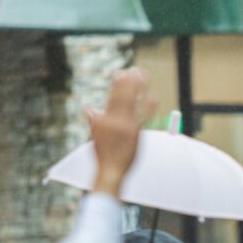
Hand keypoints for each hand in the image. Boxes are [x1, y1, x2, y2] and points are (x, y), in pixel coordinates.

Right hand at [86, 67, 153, 198]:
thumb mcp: (95, 137)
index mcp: (103, 120)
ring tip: (142, 75)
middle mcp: (113, 120)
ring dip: (136, 87)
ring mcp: (125, 126)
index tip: (122, 73)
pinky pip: (142, 117)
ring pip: (130, 101)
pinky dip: (147, 105)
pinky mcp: (135, 134)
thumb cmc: (103, 156)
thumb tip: (88, 108)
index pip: (111, 98)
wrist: (110, 172)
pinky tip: (153, 95)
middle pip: (121, 96)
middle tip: (135, 69)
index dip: (117, 85)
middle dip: (128, 82)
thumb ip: (94, 121)